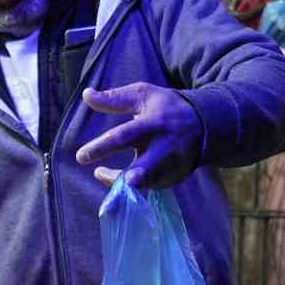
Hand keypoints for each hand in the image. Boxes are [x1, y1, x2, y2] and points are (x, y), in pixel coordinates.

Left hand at [75, 82, 203, 188]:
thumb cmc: (165, 108)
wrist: (204, 125)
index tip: (81, 157)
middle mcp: (164, 148)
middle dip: (120, 179)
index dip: (102, 147)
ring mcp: (170, 167)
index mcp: (154, 124)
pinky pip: (148, 188)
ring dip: (120, 188)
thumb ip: (114, 98)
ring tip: (101, 174)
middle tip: (98, 176)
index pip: (124, 137)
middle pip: (141, 169)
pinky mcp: (172, 179)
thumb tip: (86, 95)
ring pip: (143, 185)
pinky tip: (120, 181)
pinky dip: (131, 189)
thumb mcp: (143, 95)